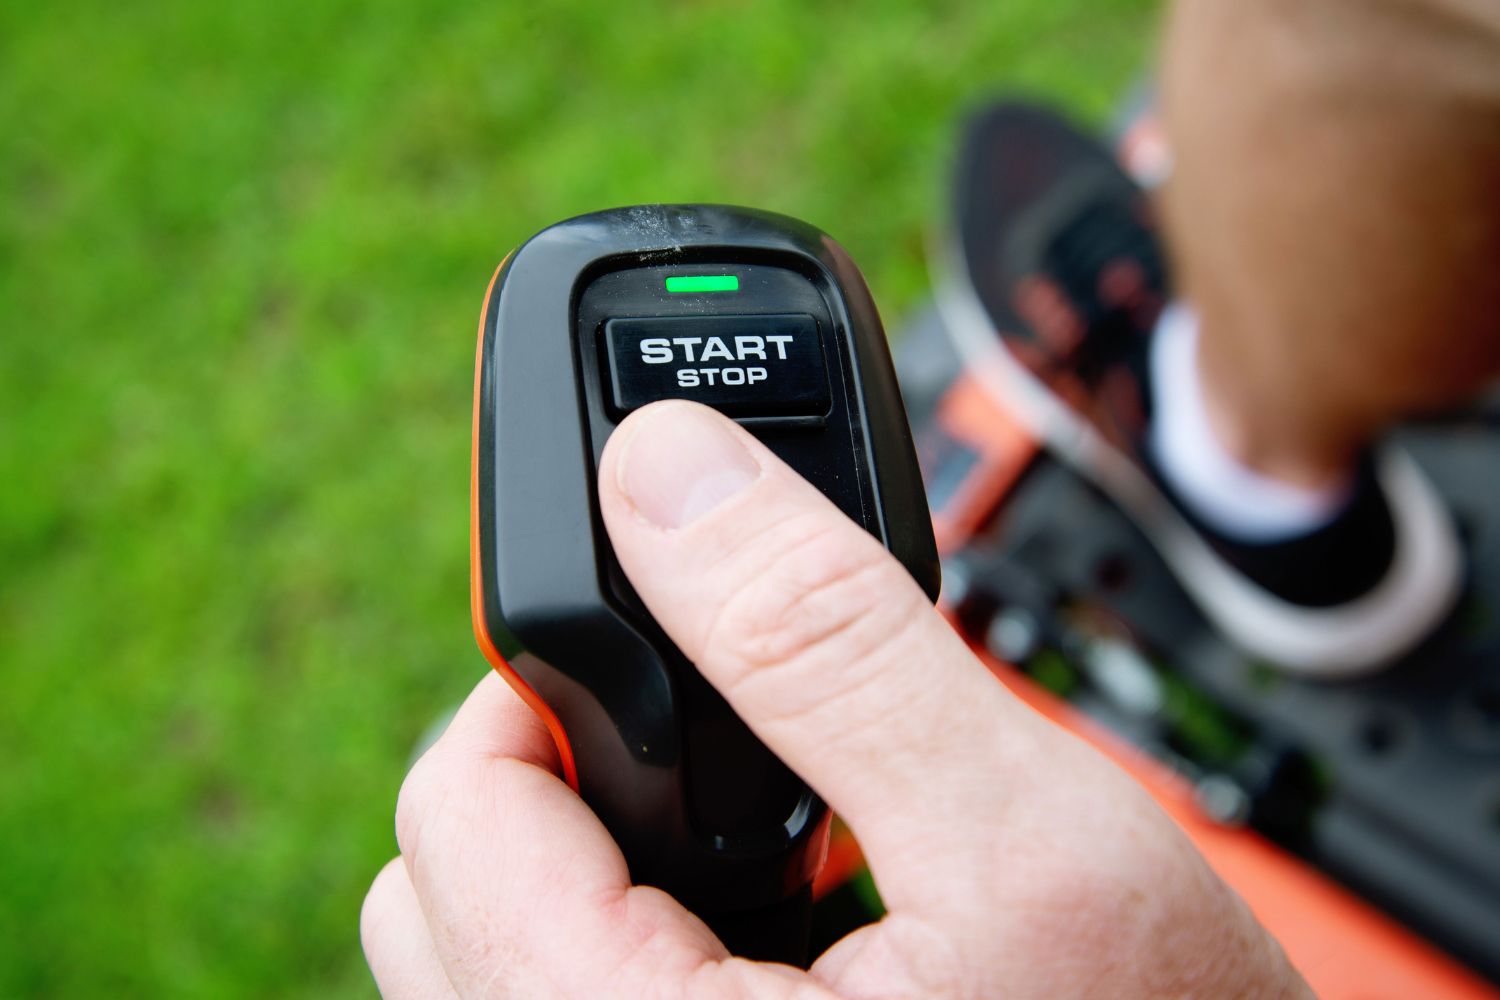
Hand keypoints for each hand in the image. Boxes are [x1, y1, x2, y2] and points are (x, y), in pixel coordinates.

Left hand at [362, 400, 1310, 998]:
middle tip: (728, 733)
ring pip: (506, 939)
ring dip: (610, 846)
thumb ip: (829, 647)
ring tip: (772, 829)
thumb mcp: (1026, 843)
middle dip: (578, 766)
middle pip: (455, 873)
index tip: (667, 633)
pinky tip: (782, 907)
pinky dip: (646, 922)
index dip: (556, 674)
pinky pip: (577, 992)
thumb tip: (668, 474)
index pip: (458, 802)